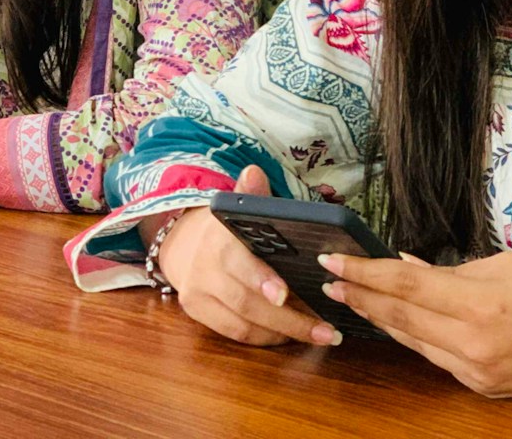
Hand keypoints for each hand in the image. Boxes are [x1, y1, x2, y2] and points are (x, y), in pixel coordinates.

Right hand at [154, 165, 341, 347]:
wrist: (185, 244)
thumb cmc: (227, 230)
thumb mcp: (237, 209)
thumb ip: (250, 195)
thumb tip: (254, 172)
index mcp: (217, 239)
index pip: (239, 263)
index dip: (261, 280)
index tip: (285, 294)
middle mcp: (204, 269)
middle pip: (247, 302)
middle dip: (290, 318)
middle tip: (326, 329)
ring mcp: (198, 294)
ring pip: (243, 324)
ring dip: (285, 333)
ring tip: (321, 334)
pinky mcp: (197, 313)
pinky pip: (236, 334)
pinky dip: (266, 338)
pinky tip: (291, 336)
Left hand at [318, 247, 511, 397]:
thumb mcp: (505, 264)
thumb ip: (451, 269)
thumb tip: (407, 264)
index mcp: (480, 305)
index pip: (405, 284)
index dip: (364, 272)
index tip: (333, 260)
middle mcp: (473, 344)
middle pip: (400, 316)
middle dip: (361, 296)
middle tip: (331, 278)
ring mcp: (478, 372)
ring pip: (413, 341)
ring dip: (381, 317)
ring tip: (353, 296)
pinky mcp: (484, 387)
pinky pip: (437, 358)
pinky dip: (415, 336)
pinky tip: (398, 318)